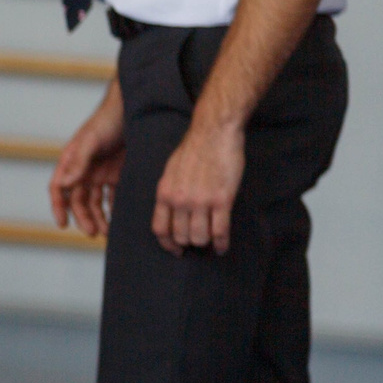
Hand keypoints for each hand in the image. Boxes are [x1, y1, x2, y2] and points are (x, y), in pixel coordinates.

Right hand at [48, 83, 125, 237]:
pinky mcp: (117, 173)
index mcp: (71, 162)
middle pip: (78, 200)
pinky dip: (115, 208)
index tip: (62, 225)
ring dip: (99, 217)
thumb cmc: (108, 119)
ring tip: (108, 232)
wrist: (135, 107)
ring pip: (95, 202)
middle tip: (94, 232)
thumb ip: (78, 162)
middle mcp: (83, 169)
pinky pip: (113, 196)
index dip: (58, 207)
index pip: (58, 189)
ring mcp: (100, 172)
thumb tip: (65, 184)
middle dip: (84, 218)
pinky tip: (122, 219)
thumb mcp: (91, 140)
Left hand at [153, 118, 244, 254]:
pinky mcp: (222, 200)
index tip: (175, 250)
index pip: (160, 229)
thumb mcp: (170, 172)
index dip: (168, 244)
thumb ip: (169, 193)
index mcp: (164, 193)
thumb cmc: (193, 150)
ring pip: (200, 237)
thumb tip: (169, 213)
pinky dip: (222, 243)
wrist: (214, 132)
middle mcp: (180, 200)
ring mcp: (201, 201)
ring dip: (205, 243)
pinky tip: (222, 246)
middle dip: (190, 243)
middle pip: (181, 236)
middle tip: (198, 243)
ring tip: (210, 242)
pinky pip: (220, 231)